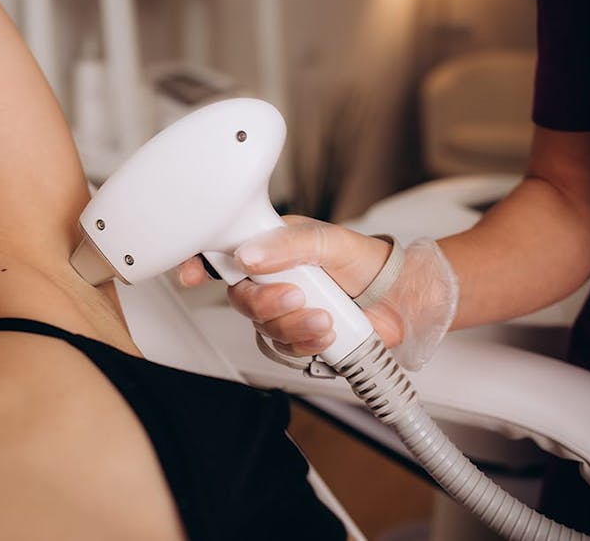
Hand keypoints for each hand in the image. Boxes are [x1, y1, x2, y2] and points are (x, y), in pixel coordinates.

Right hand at [178, 216, 404, 356]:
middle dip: (266, 304)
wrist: (400, 299)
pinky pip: (284, 347)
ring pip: (263, 326)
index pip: (223, 253)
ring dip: (293, 325)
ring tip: (324, 316)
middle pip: (240, 298)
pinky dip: (305, 342)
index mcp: (272, 247)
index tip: (189, 276)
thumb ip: (287, 246)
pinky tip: (325, 332)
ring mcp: (284, 308)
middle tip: (295, 296)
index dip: (199, 264)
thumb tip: (248, 256)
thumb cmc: (366, 262)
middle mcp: (272, 278)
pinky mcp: (299, 334)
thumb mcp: (328, 241)